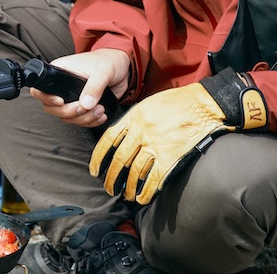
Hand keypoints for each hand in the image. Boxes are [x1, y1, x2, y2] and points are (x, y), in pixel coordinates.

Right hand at [31, 49, 129, 126]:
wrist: (120, 67)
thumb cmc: (108, 61)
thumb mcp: (102, 71)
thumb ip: (94, 87)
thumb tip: (86, 104)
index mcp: (59, 72)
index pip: (40, 89)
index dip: (47, 98)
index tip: (61, 101)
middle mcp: (61, 87)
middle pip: (51, 108)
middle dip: (70, 112)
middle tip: (87, 106)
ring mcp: (70, 98)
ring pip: (66, 117)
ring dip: (84, 118)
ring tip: (99, 109)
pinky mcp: (81, 106)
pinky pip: (78, 121)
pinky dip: (90, 122)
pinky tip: (101, 114)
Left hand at [89, 68, 267, 204]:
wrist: (204, 104)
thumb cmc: (177, 102)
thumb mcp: (148, 105)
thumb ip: (133, 120)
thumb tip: (123, 137)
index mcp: (133, 118)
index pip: (108, 140)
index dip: (99, 157)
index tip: (94, 169)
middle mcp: (141, 132)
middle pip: (119, 159)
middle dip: (111, 176)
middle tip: (108, 187)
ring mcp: (156, 145)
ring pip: (135, 171)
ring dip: (128, 186)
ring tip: (125, 194)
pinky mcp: (171, 156)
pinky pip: (154, 178)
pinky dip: (146, 191)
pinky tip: (142, 198)